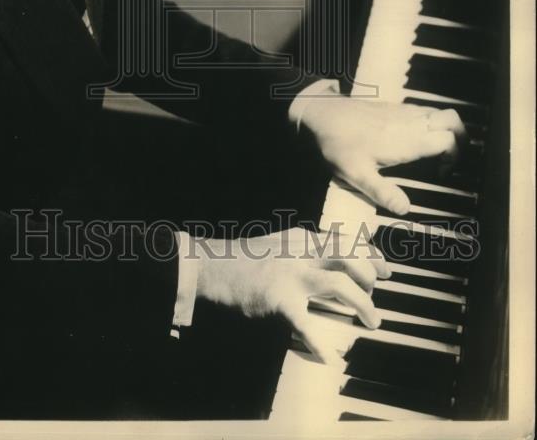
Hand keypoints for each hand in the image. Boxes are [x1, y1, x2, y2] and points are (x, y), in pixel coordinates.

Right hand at [196, 227, 390, 365]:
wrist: (211, 267)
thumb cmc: (244, 260)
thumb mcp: (279, 243)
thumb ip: (304, 249)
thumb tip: (331, 257)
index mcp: (302, 239)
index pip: (346, 241)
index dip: (372, 255)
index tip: (386, 269)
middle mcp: (301, 253)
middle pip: (349, 258)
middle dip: (371, 276)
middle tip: (377, 293)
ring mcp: (291, 275)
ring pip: (339, 285)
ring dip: (362, 304)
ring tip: (372, 320)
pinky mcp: (279, 300)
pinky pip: (307, 324)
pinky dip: (320, 343)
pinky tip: (329, 357)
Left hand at [297, 87, 464, 214]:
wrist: (320, 112)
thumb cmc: (337, 142)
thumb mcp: (356, 174)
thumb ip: (381, 192)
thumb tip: (405, 208)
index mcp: (407, 139)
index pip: (449, 140)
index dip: (454, 158)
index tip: (441, 173)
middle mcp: (409, 122)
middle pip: (453, 119)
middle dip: (461, 138)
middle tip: (451, 159)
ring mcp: (402, 111)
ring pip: (439, 112)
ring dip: (445, 129)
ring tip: (435, 152)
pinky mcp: (393, 107)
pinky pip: (423, 110)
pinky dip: (430, 122)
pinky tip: (414, 139)